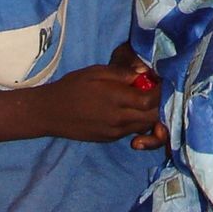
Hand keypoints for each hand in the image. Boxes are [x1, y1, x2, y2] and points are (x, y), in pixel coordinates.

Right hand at [37, 60, 167, 146]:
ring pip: (143, 125)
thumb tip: (143, 74)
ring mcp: (114, 132)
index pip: (151, 100)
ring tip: (145, 98)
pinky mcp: (108, 139)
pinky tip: (131, 109)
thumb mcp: (96, 72)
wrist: (50, 113)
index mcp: (116, 99)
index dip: (161, 91)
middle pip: (151, 116)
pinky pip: (131, 131)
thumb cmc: (72, 87)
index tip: (162, 80)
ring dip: (149, 114)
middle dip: (159, 104)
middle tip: (157, 90)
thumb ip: (122, 74)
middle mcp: (118, 119)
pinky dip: (137, 121)